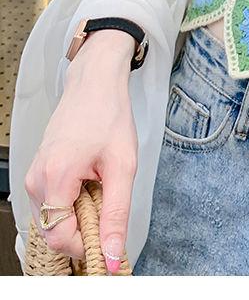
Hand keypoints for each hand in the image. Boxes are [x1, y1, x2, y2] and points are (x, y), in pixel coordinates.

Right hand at [24, 30, 136, 272]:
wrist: (95, 83)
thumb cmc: (109, 115)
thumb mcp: (123, 166)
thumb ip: (117, 214)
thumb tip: (112, 255)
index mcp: (55, 177)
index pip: (59, 238)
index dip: (86, 247)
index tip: (109, 244)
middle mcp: (36, 179)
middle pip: (56, 231)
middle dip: (85, 229)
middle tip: (110, 202)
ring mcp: (34, 176)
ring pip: (55, 219)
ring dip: (81, 214)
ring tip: (102, 185)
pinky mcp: (39, 172)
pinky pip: (54, 203)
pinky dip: (74, 202)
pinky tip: (92, 181)